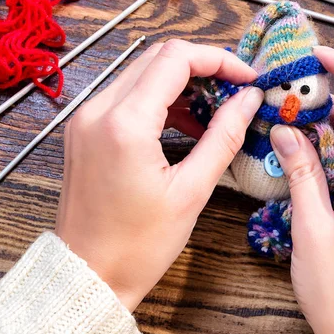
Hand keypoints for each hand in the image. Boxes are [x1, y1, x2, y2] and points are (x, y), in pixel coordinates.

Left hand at [55, 40, 262, 311]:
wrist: (87, 275)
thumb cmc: (139, 244)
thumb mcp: (192, 191)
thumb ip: (224, 136)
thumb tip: (249, 98)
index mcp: (125, 123)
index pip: (175, 58)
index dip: (219, 59)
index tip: (247, 78)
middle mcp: (97, 109)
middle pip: (157, 58)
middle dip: (202, 67)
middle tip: (235, 90)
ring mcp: (85, 118)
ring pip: (141, 74)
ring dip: (181, 83)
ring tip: (215, 111)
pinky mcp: (84, 130)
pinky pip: (126, 97)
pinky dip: (159, 101)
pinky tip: (185, 125)